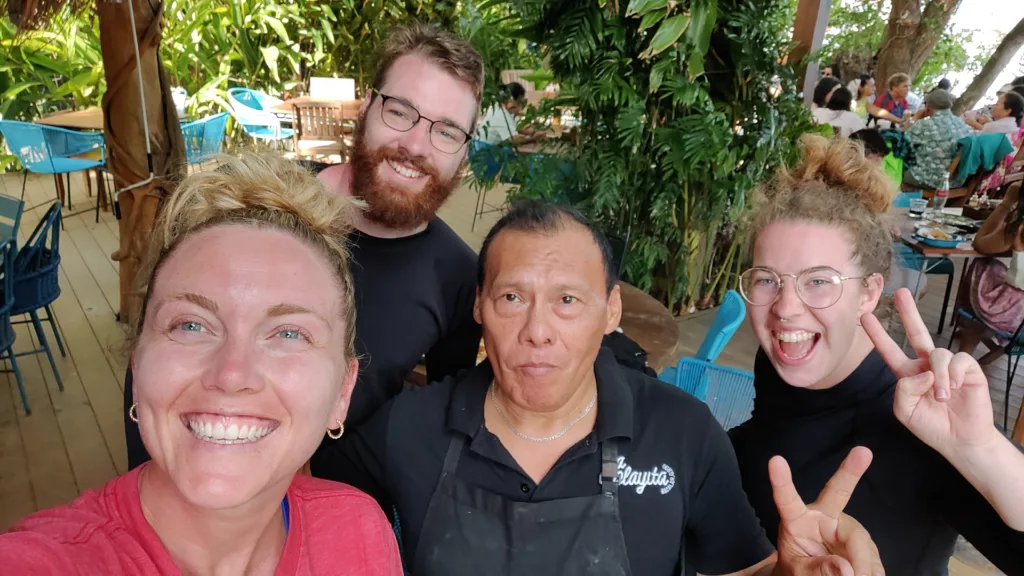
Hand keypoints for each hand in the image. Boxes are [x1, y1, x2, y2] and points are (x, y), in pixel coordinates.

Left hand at [770, 447, 881, 575]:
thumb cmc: (798, 568)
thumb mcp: (799, 571)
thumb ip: (817, 570)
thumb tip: (847, 569)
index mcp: (797, 520)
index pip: (787, 500)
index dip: (781, 482)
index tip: (775, 460)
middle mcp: (823, 515)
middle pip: (838, 495)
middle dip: (849, 471)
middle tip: (863, 453)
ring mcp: (846, 527)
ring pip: (861, 541)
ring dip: (863, 566)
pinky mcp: (865, 543)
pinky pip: (873, 558)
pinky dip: (871, 572)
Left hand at [861, 288, 997, 455]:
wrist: (959, 440)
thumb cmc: (930, 426)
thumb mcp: (905, 411)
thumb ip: (904, 390)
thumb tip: (923, 371)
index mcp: (908, 374)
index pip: (890, 351)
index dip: (878, 335)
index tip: (866, 317)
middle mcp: (926, 365)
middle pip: (916, 332)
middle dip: (909, 312)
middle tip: (901, 293)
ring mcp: (947, 366)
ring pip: (938, 353)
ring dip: (938, 377)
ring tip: (942, 397)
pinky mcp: (968, 369)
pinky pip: (958, 360)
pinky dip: (953, 375)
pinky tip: (955, 389)